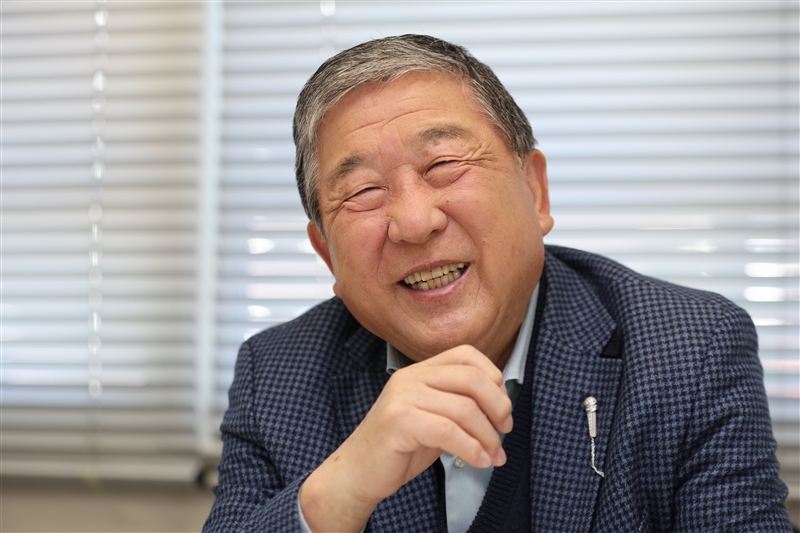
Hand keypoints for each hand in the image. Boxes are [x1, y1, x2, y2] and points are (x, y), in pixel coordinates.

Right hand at [299, 345, 512, 531]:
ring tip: (493, 455)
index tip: (502, 408)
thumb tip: (502, 406)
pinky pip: (448, 431)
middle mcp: (410, 377)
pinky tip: (479, 461)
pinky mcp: (399, 421)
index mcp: (420, 371)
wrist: (358, 472)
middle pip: (471, 378)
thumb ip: (458, 404)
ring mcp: (402, 397)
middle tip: (504, 431)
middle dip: (498, 406)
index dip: (494, 378)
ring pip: (464, 408)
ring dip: (487, 436)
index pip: (467, 355)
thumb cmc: (399, 447)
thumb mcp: (433, 417)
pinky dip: (472, 448)